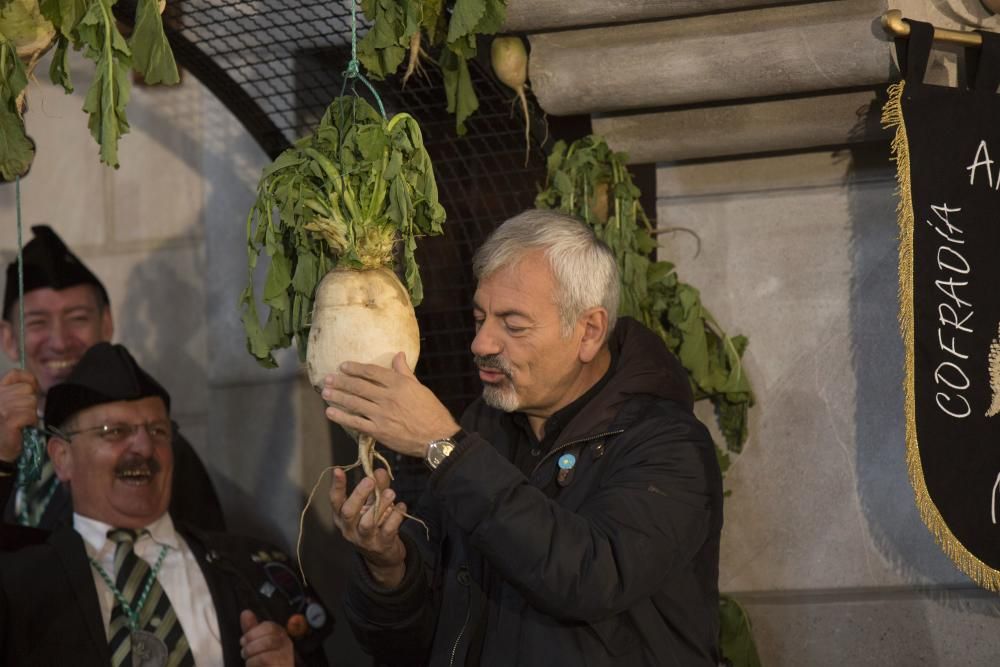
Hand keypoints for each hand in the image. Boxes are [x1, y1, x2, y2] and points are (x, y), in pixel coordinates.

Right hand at [0, 369, 38, 463]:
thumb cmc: (5, 426)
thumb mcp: (10, 402)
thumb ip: (18, 389)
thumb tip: (32, 382)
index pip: (15, 374)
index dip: (27, 382)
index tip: (28, 394)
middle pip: (27, 389)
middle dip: (30, 402)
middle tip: (21, 414)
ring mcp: (2, 408)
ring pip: (31, 402)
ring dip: (30, 413)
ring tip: (20, 421)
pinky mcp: (9, 420)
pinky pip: (30, 414)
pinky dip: (30, 421)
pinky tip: (22, 427)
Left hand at [239, 609, 292, 665]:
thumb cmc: (264, 662)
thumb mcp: (256, 643)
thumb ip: (252, 629)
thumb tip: (246, 612)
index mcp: (281, 635)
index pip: (269, 626)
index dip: (253, 632)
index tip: (245, 640)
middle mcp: (286, 645)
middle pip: (267, 638)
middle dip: (250, 645)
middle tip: (245, 651)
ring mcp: (285, 657)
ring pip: (264, 649)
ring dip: (250, 656)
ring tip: (249, 660)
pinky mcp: (280, 665)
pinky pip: (263, 660)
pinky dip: (252, 663)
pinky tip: (253, 666)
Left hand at [322, 351, 459, 457]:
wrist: (436, 437)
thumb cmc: (431, 411)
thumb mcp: (419, 387)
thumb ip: (405, 372)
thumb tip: (398, 354)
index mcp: (398, 384)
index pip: (372, 372)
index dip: (355, 368)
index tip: (343, 366)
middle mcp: (387, 397)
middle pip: (359, 386)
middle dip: (341, 381)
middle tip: (327, 378)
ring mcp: (381, 415)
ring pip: (354, 403)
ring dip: (338, 396)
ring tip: (325, 392)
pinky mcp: (379, 431)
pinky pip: (356, 422)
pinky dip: (342, 417)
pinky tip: (330, 412)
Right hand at [330, 467, 406, 587]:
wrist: (382, 555)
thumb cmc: (374, 523)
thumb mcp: (372, 504)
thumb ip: (377, 488)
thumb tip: (379, 470)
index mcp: (342, 517)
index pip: (335, 501)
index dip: (336, 486)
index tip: (338, 470)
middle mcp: (350, 529)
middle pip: (349, 512)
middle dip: (359, 495)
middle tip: (370, 480)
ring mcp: (364, 539)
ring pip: (368, 522)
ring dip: (380, 506)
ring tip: (391, 492)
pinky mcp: (381, 545)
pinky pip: (388, 530)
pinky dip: (395, 517)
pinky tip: (401, 506)